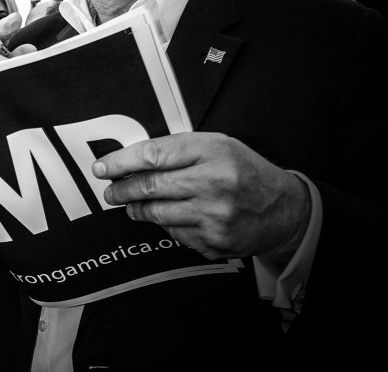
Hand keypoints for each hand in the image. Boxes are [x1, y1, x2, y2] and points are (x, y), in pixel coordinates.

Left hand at [92, 132, 310, 262]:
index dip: (121, 162)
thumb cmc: (245, 171)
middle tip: (111, 191)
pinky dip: (166, 225)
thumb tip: (132, 158)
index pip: (153, 154)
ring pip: (156, 213)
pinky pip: (174, 233)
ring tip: (131, 205)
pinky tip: (171, 217)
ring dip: (137, 209)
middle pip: (150, 186)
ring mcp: (214, 215)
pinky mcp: (214, 241)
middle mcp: (213, 182)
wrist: (284, 209)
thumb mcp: (217, 145)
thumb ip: (178, 150)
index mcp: (212, 151)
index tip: (103, 167)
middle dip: (122, 189)